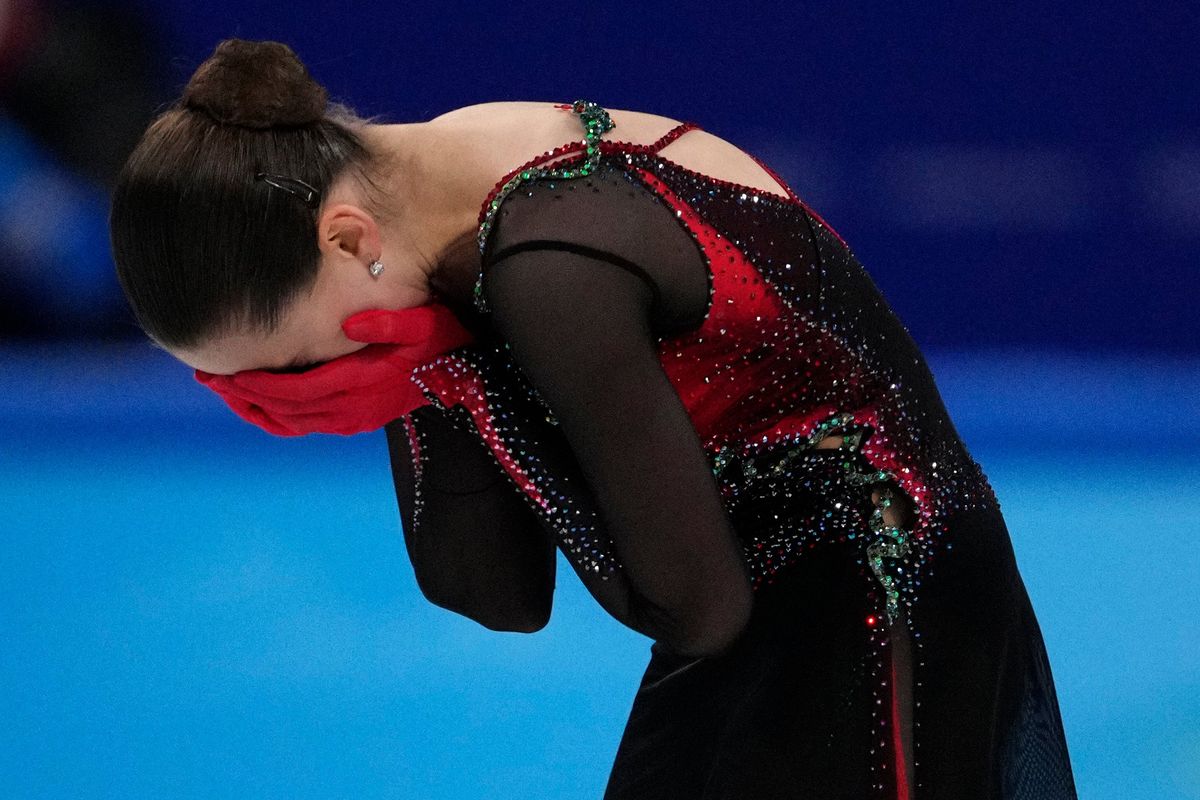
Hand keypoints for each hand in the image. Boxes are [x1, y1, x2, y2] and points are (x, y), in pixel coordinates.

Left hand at [194, 302, 475, 435]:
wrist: (464, 370)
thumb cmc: (441, 338)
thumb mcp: (422, 322)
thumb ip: (387, 323)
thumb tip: (348, 326)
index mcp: (363, 382)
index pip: (296, 388)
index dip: (257, 383)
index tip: (225, 370)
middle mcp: (353, 409)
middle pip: (285, 408)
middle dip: (243, 394)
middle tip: (209, 377)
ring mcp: (353, 420)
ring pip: (290, 423)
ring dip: (254, 409)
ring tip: (224, 391)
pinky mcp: (355, 423)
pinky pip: (304, 427)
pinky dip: (275, 420)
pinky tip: (257, 406)